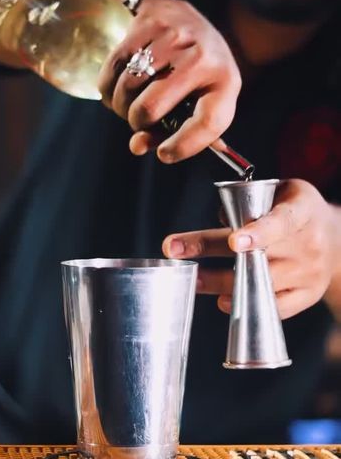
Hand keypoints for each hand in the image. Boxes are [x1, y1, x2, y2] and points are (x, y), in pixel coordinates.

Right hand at [97, 0, 241, 162]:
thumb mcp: (196, 101)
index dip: (183, 146)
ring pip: (126, 90)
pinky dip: (108, 88)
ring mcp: (173, 38)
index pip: (207, 123)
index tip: (164, 154)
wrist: (183, 16)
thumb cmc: (191, 73)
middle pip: (151, 108)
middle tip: (139, 120)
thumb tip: (137, 146)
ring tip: (129, 103)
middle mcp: (202, 57)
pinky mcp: (147, 24)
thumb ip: (170, 131)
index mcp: (224, 83)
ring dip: (120, 106)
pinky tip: (119, 87)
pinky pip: (112, 70)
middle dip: (137, 123)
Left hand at [162, 179, 337, 318]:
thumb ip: (252, 201)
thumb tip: (220, 218)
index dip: (258, 233)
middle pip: (256, 255)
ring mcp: (309, 274)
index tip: (234, 241)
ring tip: (190, 277)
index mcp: (303, 211)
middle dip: (209, 250)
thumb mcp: (282, 192)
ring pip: (258, 284)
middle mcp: (309, 244)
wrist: (336, 238)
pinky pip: (273, 307)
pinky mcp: (307, 296)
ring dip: (217, 281)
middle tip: (174, 249)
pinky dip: (245, 304)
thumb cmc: (297, 210)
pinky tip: (221, 299)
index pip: (281, 222)